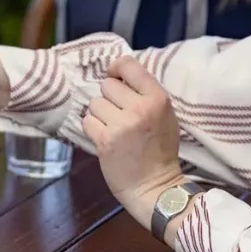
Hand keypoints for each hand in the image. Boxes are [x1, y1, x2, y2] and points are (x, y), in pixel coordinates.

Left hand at [81, 56, 185, 227]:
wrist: (154, 186)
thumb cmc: (159, 149)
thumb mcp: (164, 115)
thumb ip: (144, 94)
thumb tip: (117, 74)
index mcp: (157, 99)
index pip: (128, 65)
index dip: (116, 68)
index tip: (114, 76)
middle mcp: (140, 108)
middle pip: (107, 85)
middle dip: (109, 98)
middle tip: (119, 115)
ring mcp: (121, 124)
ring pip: (94, 103)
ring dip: (100, 115)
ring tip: (114, 129)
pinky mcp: (104, 140)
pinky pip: (86, 121)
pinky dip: (92, 129)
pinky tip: (105, 138)